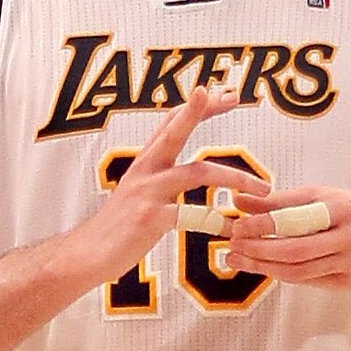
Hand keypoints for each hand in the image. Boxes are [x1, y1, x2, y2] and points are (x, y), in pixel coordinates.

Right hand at [77, 85, 247, 290]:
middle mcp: (145, 171)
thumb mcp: (135, 194)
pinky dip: (218, 224)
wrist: (86, 256)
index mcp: (144, 164)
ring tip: (263, 188)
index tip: (221, 95)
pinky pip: (194, 217)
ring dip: (235, 178)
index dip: (195, 106)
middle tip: (231, 96)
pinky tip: (234, 231)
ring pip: (198, 172)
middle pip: (176, 130)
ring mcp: (148, 193)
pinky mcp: (151, 218)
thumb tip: (178, 174)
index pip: (170, 123)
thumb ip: (156, 179)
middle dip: (202, 110)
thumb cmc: (116, 230)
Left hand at [216, 177, 350, 287]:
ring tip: (239, 259)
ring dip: (264, 266)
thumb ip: (282, 201)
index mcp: (344, 208)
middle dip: (259, 249)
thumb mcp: (323, 197)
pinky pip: (307, 281)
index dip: (265, 223)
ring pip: (299, 271)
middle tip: (233, 245)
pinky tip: (263, 266)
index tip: (239, 225)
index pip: (298, 217)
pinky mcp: (348, 284)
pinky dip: (281, 274)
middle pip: (296, 249)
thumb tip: (242, 202)